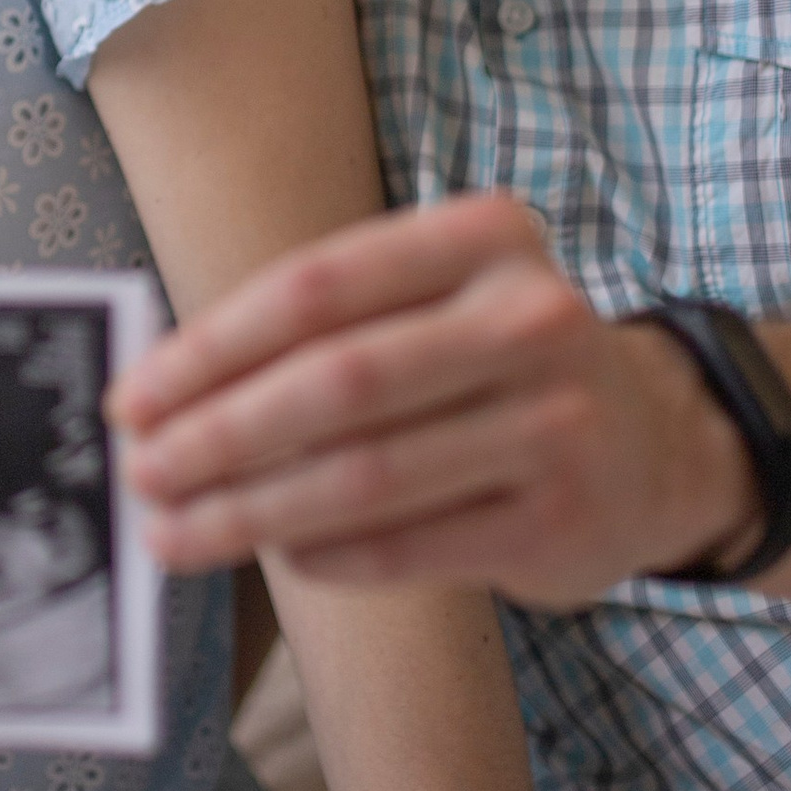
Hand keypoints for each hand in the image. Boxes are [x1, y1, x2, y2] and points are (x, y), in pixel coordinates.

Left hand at [109, 195, 757, 607]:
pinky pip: (411, 544)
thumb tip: (169, 392)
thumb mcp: (436, 301)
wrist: (657, 443)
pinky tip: (276, 552)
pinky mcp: (560, 518)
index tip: (133, 399)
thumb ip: (326, 328)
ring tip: (174, 533)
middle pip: (337, 383)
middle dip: (219, 436)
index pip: (316, 289)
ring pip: (367, 474)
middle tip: (141, 474)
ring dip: (251, 511)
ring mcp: (556, 421)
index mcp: (483, 236)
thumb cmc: (496, 364)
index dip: (212, 348)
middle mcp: (529, 318)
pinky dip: (328, 554)